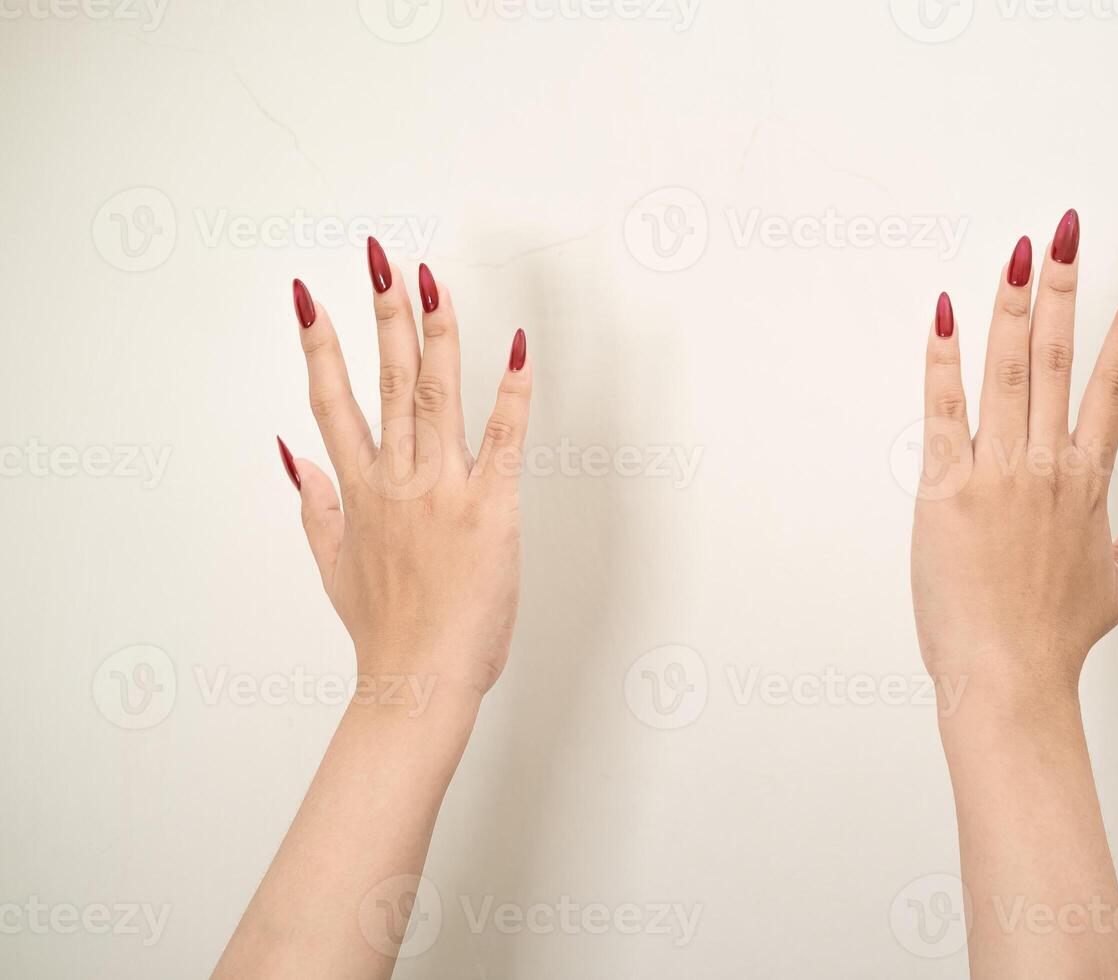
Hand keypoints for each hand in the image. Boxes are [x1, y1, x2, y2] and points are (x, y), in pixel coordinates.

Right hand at [278, 237, 531, 702]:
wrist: (418, 681)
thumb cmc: (385, 632)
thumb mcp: (333, 565)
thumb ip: (314, 504)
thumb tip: (290, 456)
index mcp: (361, 491)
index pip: (332, 401)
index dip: (319, 345)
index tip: (308, 296)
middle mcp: (398, 480)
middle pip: (386, 381)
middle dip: (383, 314)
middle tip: (379, 258)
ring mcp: (443, 491)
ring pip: (435, 395)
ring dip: (433, 333)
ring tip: (429, 280)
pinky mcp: (490, 509)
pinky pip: (504, 440)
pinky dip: (511, 393)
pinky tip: (518, 349)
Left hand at [911, 212, 1117, 705]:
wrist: (1008, 681)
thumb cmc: (1057, 635)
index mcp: (1088, 481)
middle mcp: (1047, 466)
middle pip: (1058, 357)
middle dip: (1066, 286)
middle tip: (1069, 229)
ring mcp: (995, 474)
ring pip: (1007, 371)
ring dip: (1013, 304)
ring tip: (1020, 250)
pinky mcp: (944, 491)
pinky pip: (942, 411)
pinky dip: (943, 360)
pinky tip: (946, 313)